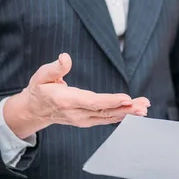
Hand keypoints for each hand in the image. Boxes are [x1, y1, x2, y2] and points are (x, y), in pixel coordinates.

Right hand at [3, 53, 149, 138]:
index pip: (92, 102)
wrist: (35, 110)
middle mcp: (77, 113)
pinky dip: (122, 115)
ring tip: (144, 107)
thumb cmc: (40, 89)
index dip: (110, 101)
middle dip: (126, 109)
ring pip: (109, 117)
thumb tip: (65, 57)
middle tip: (143, 105)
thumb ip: (55, 68)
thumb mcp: (42, 76)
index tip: (126, 98)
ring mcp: (83, 119)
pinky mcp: (88, 121)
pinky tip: (135, 111)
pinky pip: (107, 119)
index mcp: (67, 101)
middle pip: (105, 111)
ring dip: (128, 113)